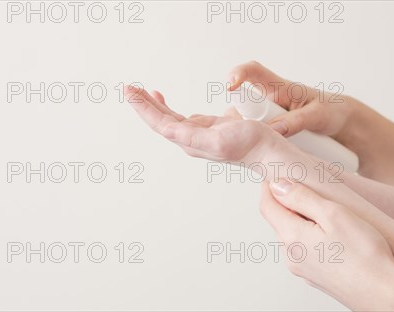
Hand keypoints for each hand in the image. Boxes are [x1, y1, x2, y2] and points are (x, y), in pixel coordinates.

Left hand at [124, 85, 288, 164]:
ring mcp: (195, 133)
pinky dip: (165, 106)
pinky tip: (160, 99)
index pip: (158, 122)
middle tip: (127, 88)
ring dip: (150, 104)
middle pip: (157, 119)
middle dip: (141, 103)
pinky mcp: (204, 127)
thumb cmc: (247, 145)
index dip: (142, 108)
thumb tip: (166, 130)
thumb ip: (191, 137)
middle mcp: (187, 138)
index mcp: (187, 141)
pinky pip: (177, 115)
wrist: (265, 150)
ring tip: (138, 91)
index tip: (130, 93)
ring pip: (165, 116)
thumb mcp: (218, 140)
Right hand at [228, 61, 352, 137]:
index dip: (238, 74)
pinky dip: (251, 148)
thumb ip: (296, 121)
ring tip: (267, 148)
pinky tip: (260, 156)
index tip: (229, 87)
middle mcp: (266, 102)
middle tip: (255, 135)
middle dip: (239, 121)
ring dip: (247, 137)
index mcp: (279, 87)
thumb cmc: (331, 112)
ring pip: (243, 126)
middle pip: (240, 107)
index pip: (253, 72)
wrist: (341, 127)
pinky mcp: (265, 135)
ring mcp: (264, 119)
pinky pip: (251, 140)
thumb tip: (272, 130)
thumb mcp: (318, 115)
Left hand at [260, 179, 393, 310]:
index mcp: (291, 237)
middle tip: (303, 190)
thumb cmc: (364, 257)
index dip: (268, 188)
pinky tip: (332, 237)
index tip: (273, 176)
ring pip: (293, 237)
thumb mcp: (333, 214)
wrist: (383, 294)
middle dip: (286, 204)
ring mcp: (302, 269)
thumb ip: (302, 198)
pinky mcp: (315, 277)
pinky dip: (311, 238)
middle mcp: (291, 255)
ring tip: (323, 214)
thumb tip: (278, 186)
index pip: (267, 207)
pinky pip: (305, 251)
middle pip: (279, 221)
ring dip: (300, 221)